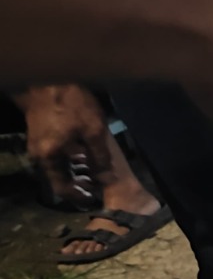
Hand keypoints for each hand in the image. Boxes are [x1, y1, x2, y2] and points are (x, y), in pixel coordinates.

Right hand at [14, 84, 112, 204]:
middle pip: (59, 178)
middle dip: (79, 184)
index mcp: (49, 158)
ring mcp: (38, 144)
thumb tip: (107, 179)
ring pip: (58, 165)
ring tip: (97, 171)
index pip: (61, 188)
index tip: (93, 200)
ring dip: (76, 170)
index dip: (78, 196)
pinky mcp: (41, 134)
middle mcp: (39, 155)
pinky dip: (71, 158)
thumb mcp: (93, 130)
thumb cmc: (71, 103)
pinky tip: (86, 154)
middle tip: (98, 186)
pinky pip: (56, 154)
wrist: (48, 78)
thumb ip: (100, 157)